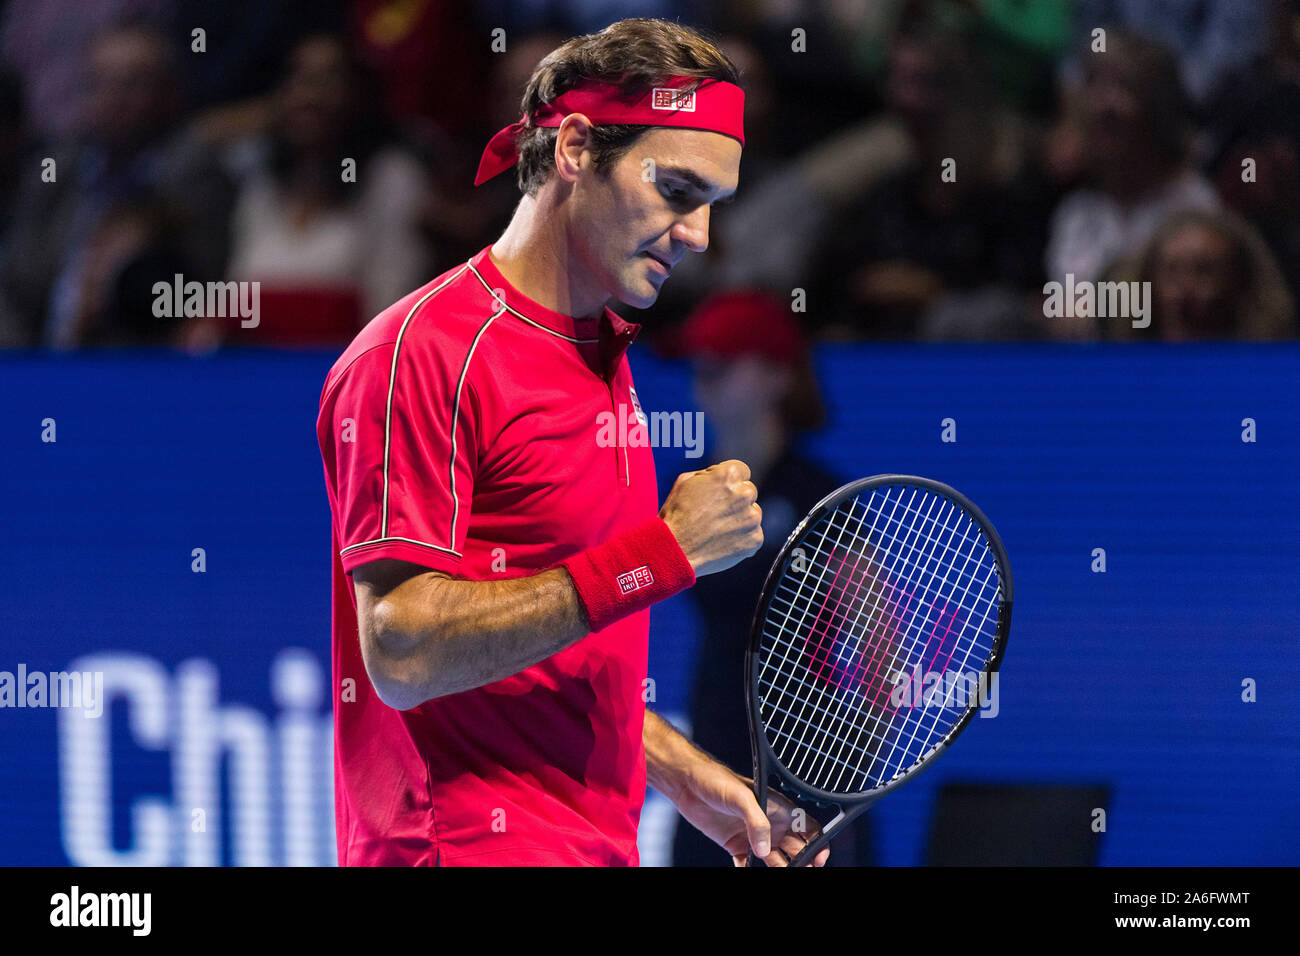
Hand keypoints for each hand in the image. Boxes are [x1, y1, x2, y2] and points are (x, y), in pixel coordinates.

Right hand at [659, 460, 762, 576]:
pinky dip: (741, 538)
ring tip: (717, 530)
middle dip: (736, 500)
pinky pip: (753, 534)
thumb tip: (719, 474)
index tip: (720, 492)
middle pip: (748, 492)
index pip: (741, 471)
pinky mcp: (755, 539)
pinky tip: (722, 542)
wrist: (675, 551)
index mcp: (728, 475)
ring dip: (740, 519)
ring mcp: (752, 518)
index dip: (729, 482)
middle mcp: (744, 494)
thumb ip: (709, 474)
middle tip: (716, 513)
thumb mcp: (685, 481)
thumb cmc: (676, 516)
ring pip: (752, 513)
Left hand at [671, 757, 828, 866]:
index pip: (808, 828)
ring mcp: (754, 836)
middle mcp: (770, 824)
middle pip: (796, 849)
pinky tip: (749, 873)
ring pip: (775, 861)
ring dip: (780, 871)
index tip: (818, 861)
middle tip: (799, 871)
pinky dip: (751, 872)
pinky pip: (748, 865)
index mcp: (779, 809)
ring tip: (779, 875)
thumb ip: (757, 823)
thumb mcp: (741, 798)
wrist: (688, 783)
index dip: (818, 845)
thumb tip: (765, 851)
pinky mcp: (736, 846)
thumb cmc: (717, 780)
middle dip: (802, 863)